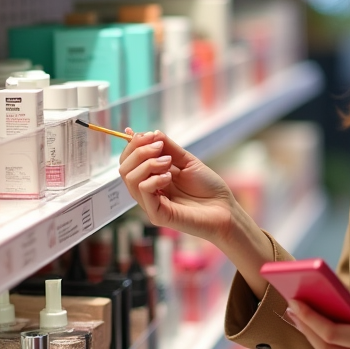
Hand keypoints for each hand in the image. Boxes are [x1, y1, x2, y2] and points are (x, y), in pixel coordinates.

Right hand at [118, 129, 239, 244]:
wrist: (225, 209)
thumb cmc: (208, 187)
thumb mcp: (187, 161)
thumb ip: (169, 148)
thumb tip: (152, 133)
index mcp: (152, 178)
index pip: (129, 161)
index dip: (133, 145)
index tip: (148, 135)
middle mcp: (147, 191)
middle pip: (124, 168)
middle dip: (138, 151)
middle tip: (159, 147)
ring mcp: (150, 204)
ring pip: (130, 178)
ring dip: (147, 163)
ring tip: (168, 162)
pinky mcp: (157, 215)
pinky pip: (143, 191)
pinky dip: (154, 179)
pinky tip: (170, 176)